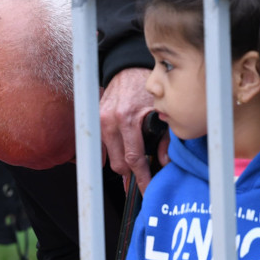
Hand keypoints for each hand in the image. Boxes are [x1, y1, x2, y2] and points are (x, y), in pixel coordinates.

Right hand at [100, 68, 154, 192]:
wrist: (128, 67)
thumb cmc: (146, 86)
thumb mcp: (161, 110)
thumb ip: (165, 138)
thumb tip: (163, 162)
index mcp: (127, 118)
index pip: (133, 159)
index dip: (142, 179)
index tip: (146, 192)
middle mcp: (109, 121)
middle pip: (118, 163)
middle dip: (130, 175)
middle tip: (142, 181)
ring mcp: (99, 121)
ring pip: (109, 157)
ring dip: (122, 163)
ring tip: (134, 168)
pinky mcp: (95, 120)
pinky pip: (103, 146)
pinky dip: (113, 153)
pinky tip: (122, 154)